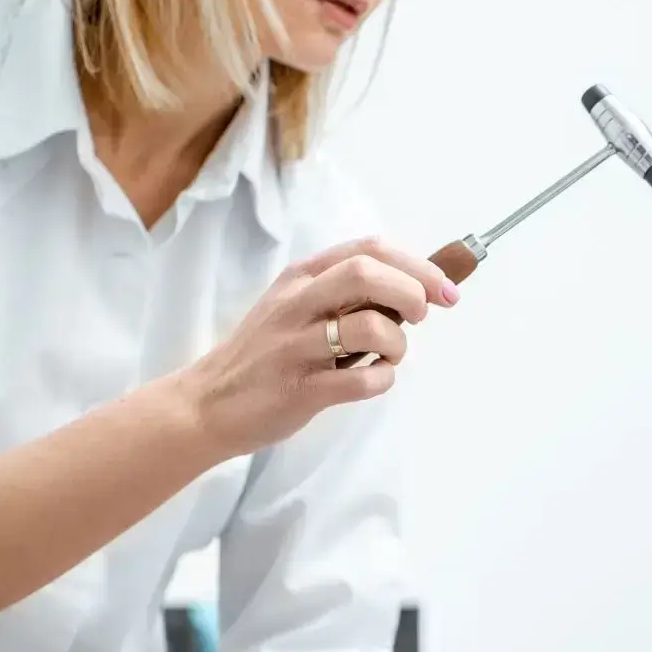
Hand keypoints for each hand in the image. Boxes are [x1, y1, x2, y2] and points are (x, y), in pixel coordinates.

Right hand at [179, 237, 457, 459]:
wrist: (207, 403)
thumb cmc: (266, 354)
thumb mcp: (297, 306)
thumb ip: (345, 293)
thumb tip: (413, 288)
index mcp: (302, 277)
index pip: (371, 249)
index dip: (419, 265)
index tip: (445, 289)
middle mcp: (297, 303)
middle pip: (369, 273)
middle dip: (412, 293)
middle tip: (419, 317)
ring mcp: (295, 346)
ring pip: (369, 327)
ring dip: (398, 344)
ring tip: (389, 356)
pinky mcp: (298, 389)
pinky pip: (360, 380)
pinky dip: (382, 380)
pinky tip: (372, 379)